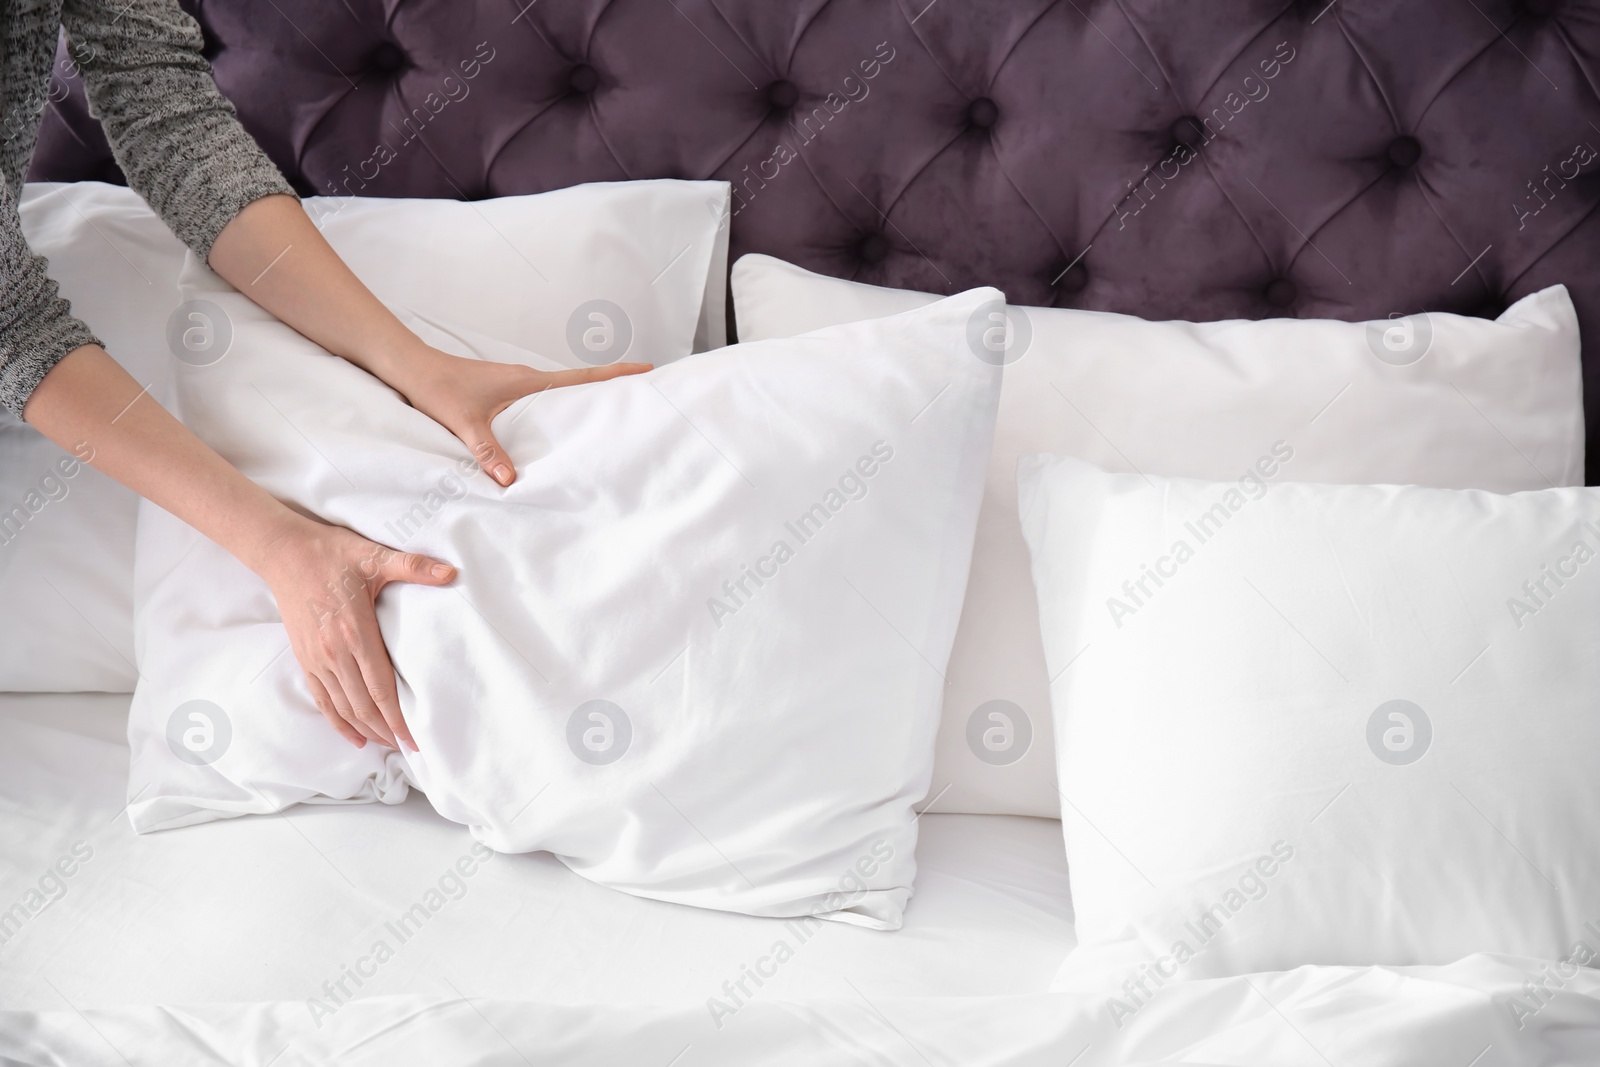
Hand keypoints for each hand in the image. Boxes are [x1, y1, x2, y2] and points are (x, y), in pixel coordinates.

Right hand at [258, 515, 455, 749]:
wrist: (284, 552)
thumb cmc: (332, 553)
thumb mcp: (375, 556)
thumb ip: (413, 566)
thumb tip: (451, 572)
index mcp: (355, 632)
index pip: (381, 688)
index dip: (398, 718)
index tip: (415, 738)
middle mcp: (334, 652)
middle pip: (363, 706)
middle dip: (387, 731)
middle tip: (410, 748)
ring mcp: (316, 658)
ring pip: (343, 707)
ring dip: (366, 730)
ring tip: (389, 745)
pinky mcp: (304, 657)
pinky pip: (321, 698)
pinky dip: (338, 721)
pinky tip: (353, 736)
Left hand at [387, 345, 650, 485]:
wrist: (412, 369)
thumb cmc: (438, 388)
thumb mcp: (463, 422)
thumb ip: (486, 450)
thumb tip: (509, 480)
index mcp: (527, 383)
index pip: (581, 377)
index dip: (615, 374)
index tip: (647, 370)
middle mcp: (528, 382)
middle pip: (580, 385)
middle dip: (611, 391)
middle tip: (640, 402)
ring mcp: (517, 387)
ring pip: (560, 396)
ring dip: (584, 404)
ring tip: (608, 422)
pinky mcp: (506, 395)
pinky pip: (542, 404)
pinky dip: (558, 414)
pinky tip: (557, 434)